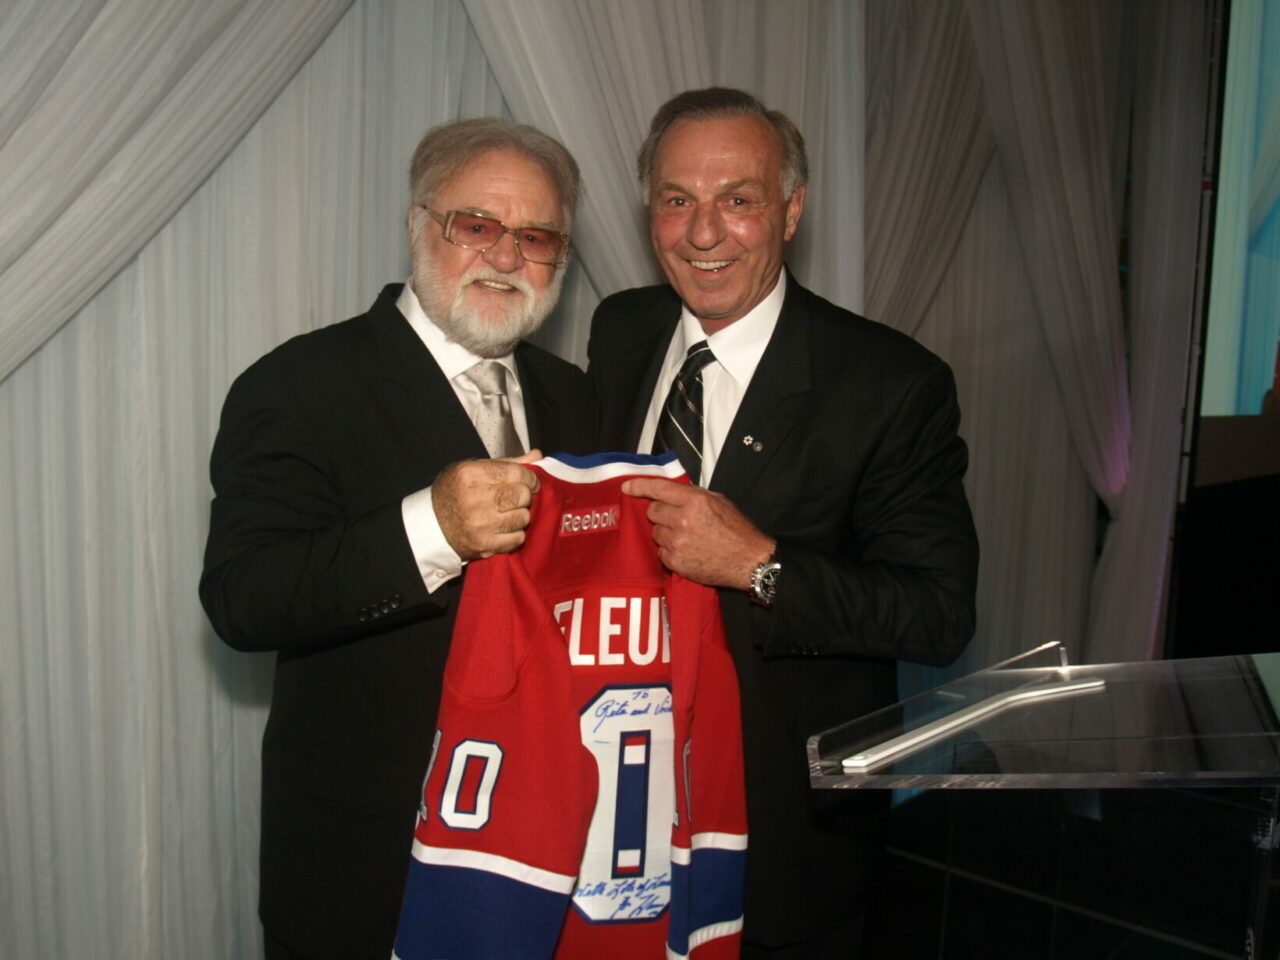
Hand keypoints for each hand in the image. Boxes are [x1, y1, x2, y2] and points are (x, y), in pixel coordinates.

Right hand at [434, 450, 541, 559]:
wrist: (432, 526)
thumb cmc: (455, 493)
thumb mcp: (473, 469)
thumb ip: (507, 463)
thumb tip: (537, 456)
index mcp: (470, 474)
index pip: (516, 472)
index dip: (530, 477)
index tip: (531, 481)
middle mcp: (475, 499)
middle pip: (523, 495)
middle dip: (524, 496)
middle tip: (516, 498)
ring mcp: (481, 524)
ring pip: (523, 517)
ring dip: (520, 515)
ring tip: (506, 513)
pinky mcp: (485, 545)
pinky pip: (518, 538)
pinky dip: (515, 534)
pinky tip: (503, 528)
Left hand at [622, 477, 774, 589]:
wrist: (748, 561)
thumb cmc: (737, 530)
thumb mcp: (719, 501)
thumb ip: (694, 494)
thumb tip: (673, 491)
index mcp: (694, 501)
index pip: (658, 489)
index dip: (638, 486)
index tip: (626, 486)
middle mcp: (682, 520)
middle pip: (653, 512)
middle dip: (662, 514)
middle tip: (678, 519)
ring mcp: (677, 542)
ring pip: (655, 533)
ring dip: (666, 533)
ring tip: (687, 538)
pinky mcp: (676, 562)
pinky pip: (661, 552)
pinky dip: (670, 552)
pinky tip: (688, 552)